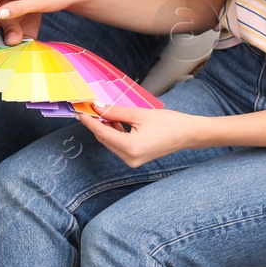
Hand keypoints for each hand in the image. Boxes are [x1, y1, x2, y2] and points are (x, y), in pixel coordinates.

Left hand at [77, 103, 204, 166]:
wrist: (187, 134)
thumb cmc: (167, 123)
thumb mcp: (139, 114)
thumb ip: (115, 111)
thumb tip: (97, 106)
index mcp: (130, 148)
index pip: (102, 133)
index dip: (89, 121)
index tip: (79, 111)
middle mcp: (129, 158)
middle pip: (104, 139)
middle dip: (95, 123)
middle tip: (88, 107)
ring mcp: (132, 160)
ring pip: (110, 142)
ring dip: (104, 128)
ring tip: (99, 111)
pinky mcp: (135, 158)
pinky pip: (119, 145)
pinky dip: (114, 133)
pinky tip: (112, 120)